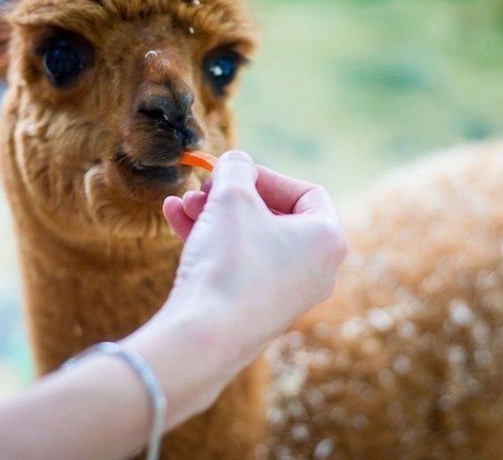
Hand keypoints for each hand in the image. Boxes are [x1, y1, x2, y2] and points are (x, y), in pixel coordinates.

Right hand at [160, 151, 346, 361]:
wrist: (205, 338)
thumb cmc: (230, 262)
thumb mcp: (231, 197)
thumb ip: (236, 169)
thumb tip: (236, 163)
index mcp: (328, 240)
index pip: (307, 192)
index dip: (266, 176)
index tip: (233, 174)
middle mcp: (317, 270)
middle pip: (275, 216)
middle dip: (233, 196)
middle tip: (203, 189)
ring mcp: (288, 295)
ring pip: (251, 240)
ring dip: (215, 216)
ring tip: (181, 203)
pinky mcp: (257, 312)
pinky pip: (239, 265)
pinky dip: (213, 242)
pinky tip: (174, 219)